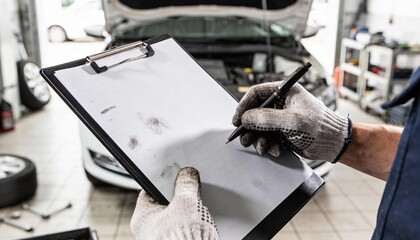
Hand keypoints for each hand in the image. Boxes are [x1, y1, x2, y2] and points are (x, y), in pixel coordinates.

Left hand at [131, 167, 218, 239]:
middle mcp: (149, 230)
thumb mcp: (186, 202)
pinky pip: (184, 227)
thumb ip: (186, 184)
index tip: (174, 175)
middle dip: (179, 197)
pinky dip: (192, 224)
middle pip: (164, 203)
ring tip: (197, 211)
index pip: (150, 190)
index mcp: (142, 218)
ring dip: (187, 211)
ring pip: (175, 216)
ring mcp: (163, 238)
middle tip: (189, 192)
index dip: (164, 180)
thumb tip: (187, 175)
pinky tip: (200, 223)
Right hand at [232, 82, 351, 162]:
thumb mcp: (291, 121)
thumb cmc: (320, 126)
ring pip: (258, 127)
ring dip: (258, 139)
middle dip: (249, 127)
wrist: (333, 144)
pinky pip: (266, 137)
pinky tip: (275, 150)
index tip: (237, 120)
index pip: (256, 94)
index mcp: (285, 91)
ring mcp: (281, 118)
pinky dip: (267, 145)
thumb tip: (246, 118)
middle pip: (254, 112)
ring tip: (262, 147)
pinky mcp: (282, 131)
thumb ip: (266, 118)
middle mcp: (281, 103)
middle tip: (245, 137)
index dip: (244, 106)